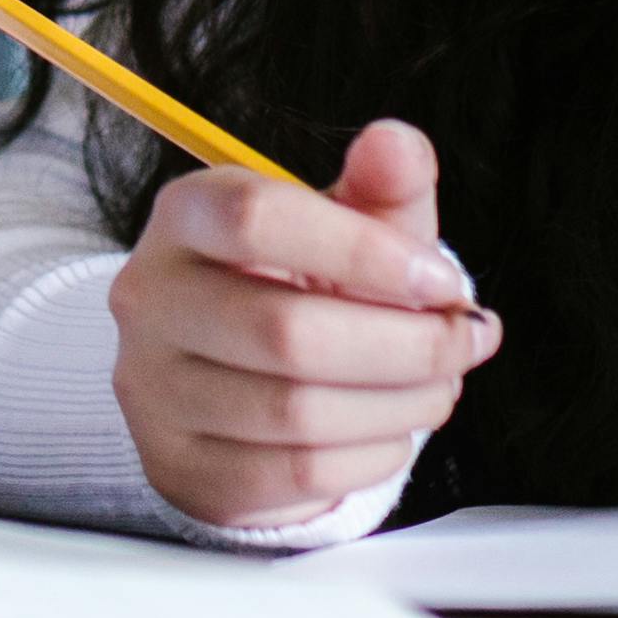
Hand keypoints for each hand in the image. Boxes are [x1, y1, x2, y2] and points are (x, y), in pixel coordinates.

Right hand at [106, 118, 497, 530]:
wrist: (232, 379)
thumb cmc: (299, 286)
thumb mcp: (348, 225)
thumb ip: (382, 183)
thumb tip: (397, 144)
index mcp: (186, 215)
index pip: (257, 218)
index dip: (363, 252)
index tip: (444, 280)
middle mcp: (152, 298)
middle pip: (285, 331)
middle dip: (405, 345)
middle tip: (465, 342)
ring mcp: (155, 389)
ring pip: (296, 411)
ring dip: (398, 404)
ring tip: (439, 385)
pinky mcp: (181, 466)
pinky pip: (294, 473)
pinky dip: (368, 454)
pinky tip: (393, 429)